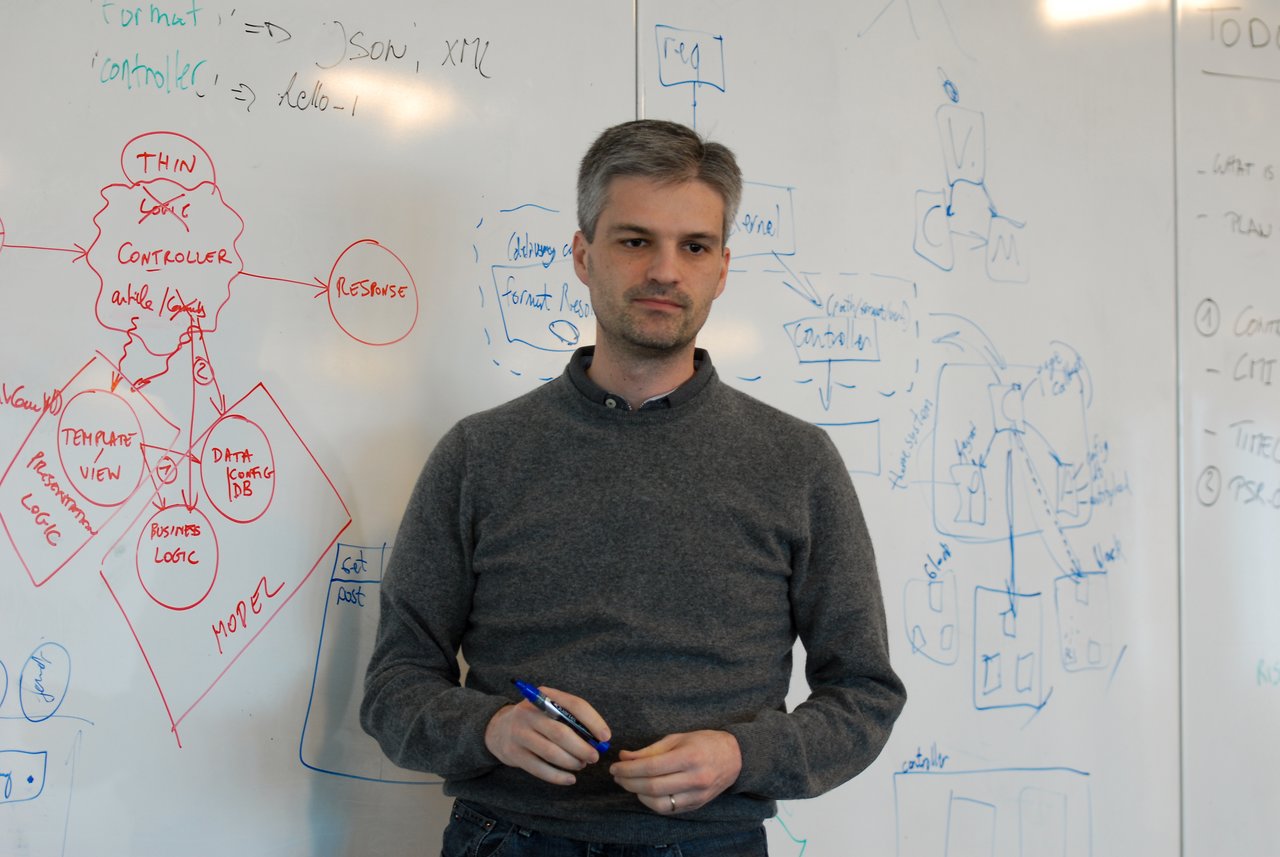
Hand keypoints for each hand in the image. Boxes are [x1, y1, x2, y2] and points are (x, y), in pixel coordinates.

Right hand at [483, 686, 610, 785]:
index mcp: (544, 696)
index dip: (593, 721)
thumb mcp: (550, 710)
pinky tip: (570, 779)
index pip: (574, 704)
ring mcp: (519, 734)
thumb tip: (598, 740)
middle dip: (582, 748)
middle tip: (594, 757)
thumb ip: (572, 720)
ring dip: (571, 762)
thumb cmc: (536, 721)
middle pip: (561, 732)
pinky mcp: (514, 754)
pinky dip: (558, 777)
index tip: (605, 737)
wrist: (498, 729)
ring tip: (581, 765)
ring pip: (551, 752)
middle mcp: (529, 713)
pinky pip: (540, 769)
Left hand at [609, 730, 741, 813]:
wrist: (735, 758)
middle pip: (652, 787)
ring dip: (638, 794)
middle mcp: (694, 778)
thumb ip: (650, 750)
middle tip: (617, 775)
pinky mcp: (696, 805)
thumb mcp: (677, 738)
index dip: (628, 769)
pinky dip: (652, 802)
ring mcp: (696, 795)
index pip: (651, 767)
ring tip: (629, 783)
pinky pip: (668, 809)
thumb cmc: (704, 743)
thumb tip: (624, 757)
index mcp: (689, 756)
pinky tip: (645, 792)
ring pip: (659, 803)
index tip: (615, 766)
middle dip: (628, 782)